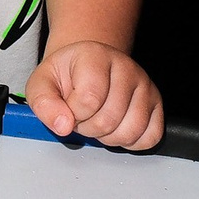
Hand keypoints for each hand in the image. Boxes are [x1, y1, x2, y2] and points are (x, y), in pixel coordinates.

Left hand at [25, 42, 163, 148]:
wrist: (87, 66)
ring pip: (131, 131)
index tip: (68, 107)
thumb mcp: (42, 84)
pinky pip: (150, 137)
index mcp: (95, 56)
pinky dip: (131, 142)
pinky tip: (116, 129)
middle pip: (109, 119)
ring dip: (108, 138)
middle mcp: (125, 67)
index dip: (73, 114)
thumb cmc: (66, 76)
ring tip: (98, 121)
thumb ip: (44, 104)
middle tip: (82, 116)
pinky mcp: (156, 103)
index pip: (89, 99)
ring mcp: (145, 85)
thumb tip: (63, 126)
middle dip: (88, 128)